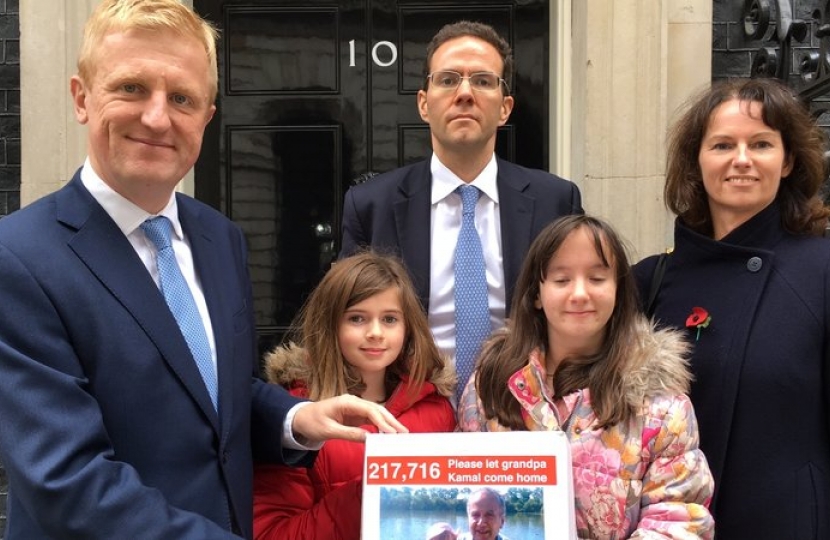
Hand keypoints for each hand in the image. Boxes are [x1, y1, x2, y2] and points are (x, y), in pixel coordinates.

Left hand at [292, 394, 407, 442]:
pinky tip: (389, 434)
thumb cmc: (312, 422)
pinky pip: (372, 419)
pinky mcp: (355, 415)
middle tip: (405, 433)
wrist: (300, 419)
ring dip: (389, 423)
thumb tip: (370, 439)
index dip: (383, 422)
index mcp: (347, 402)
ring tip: (402, 434)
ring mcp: (355, 408)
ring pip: (377, 413)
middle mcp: (354, 402)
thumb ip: (349, 434)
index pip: (370, 410)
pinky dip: (381, 426)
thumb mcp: (328, 431)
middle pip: (377, 410)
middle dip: (391, 421)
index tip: (392, 433)